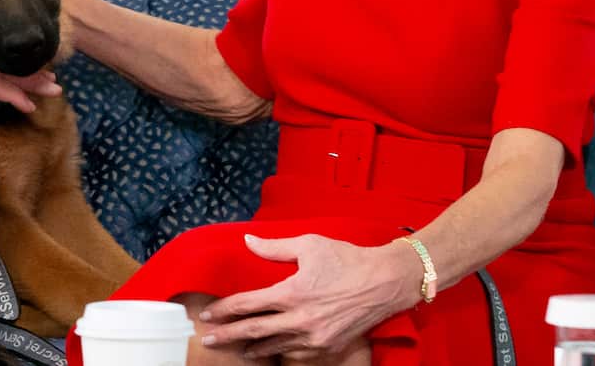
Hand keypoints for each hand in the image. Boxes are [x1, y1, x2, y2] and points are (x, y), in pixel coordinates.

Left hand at [198, 234, 421, 359]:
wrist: (387, 282)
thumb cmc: (347, 258)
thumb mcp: (309, 245)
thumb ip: (274, 247)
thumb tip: (247, 240)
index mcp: (291, 293)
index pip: (247, 305)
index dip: (224, 310)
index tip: (208, 314)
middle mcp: (300, 320)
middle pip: (254, 331)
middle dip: (228, 336)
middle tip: (209, 339)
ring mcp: (315, 337)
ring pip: (275, 347)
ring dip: (253, 348)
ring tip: (238, 349)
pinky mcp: (330, 347)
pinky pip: (298, 354)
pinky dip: (282, 353)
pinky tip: (273, 351)